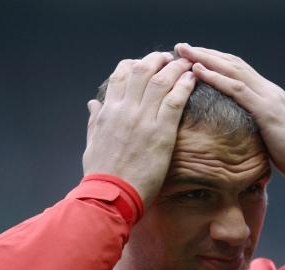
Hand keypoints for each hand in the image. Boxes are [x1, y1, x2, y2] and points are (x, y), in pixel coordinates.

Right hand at [83, 52, 195, 204]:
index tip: (144, 63)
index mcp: (109, 111)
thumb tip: (93, 103)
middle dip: (156, 60)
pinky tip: (192, 79)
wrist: (110, 194)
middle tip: (168, 58)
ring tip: (185, 64)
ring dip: (175, 68)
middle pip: (142, 71)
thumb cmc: (101, 173)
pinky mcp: (161, 133)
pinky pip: (175, 100)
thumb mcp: (92, 142)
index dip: (134, 64)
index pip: (121, 75)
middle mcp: (125, 110)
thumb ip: (95, 120)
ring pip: (161, 81)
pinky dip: (184, 85)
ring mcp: (143, 120)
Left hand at [175, 43, 284, 180]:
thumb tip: (242, 134)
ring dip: (205, 59)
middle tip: (182, 46)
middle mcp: (268, 90)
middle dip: (206, 54)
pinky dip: (215, 77)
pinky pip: (236, 89)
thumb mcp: (272, 137)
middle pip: (232, 64)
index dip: (216, 62)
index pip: (239, 71)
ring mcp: (268, 97)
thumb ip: (258, 128)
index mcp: (269, 96)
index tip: (195, 58)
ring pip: (232, 69)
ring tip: (184, 51)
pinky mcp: (266, 110)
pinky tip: (197, 71)